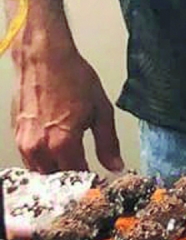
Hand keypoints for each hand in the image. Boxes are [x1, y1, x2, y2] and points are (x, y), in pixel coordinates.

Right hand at [12, 41, 122, 171]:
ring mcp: (24, 143)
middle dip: (70, 178)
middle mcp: (40, 147)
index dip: (89, 180)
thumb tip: (115, 165)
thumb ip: (108, 142)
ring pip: (40, 171)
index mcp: (63, 142)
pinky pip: (29, 158)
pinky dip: (42, 160)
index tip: (97, 180)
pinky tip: (54, 150)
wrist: (44, 59)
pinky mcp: (16, 136)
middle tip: (84, 171)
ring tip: (69, 161)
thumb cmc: (73, 78)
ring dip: (54, 171)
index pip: (77, 175)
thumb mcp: (101, 109)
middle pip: (55, 178)